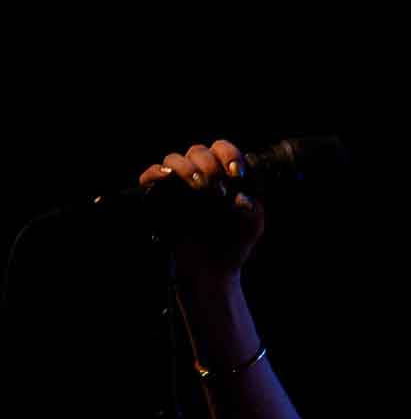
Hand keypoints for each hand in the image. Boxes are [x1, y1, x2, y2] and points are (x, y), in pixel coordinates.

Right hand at [139, 138, 263, 284]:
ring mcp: (179, 185)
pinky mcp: (159, 197)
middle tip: (217, 189)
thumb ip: (251, 204)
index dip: (229, 155)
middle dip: (210, 165)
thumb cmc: (234, 242)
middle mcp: (201, 175)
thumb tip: (240, 196)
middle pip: (198, 151)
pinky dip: (157, 173)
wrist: (212, 269)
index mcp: (224, 175)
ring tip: (200, 188)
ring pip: (174, 159)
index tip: (236, 174)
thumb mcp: (251, 222)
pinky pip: (151, 175)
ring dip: (187, 169)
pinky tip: (168, 179)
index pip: (222, 149)